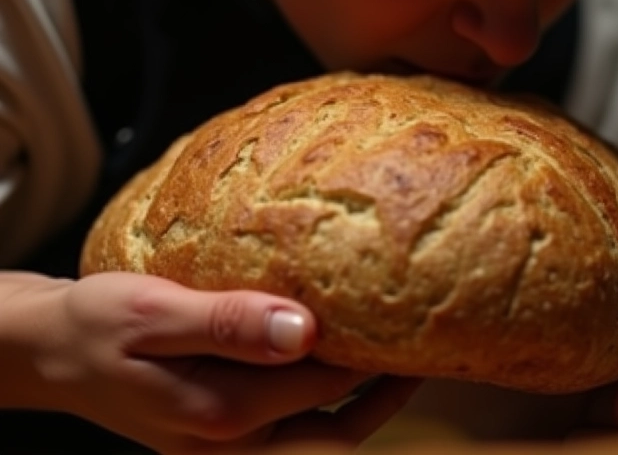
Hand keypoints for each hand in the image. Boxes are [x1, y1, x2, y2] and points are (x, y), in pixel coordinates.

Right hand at [26, 272, 418, 453]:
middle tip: (426, 348)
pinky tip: (332, 365)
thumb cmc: (98, 323)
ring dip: (362, 406)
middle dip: (385, 392)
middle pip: (333, 427)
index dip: (377, 358)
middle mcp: (229, 444)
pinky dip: (324, 406)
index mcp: (220, 411)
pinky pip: (290, 431)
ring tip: (399, 360)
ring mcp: (224, 449)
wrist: (54, 352)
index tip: (414, 324)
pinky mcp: (217, 437)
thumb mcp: (153, 313)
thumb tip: (304, 328)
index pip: (324, 385)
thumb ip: (227, 323)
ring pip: (317, 439)